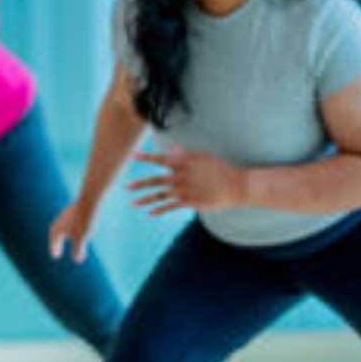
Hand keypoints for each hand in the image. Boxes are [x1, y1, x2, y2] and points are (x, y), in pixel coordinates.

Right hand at [48, 199, 98, 262]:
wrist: (89, 199)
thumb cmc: (83, 221)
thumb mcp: (80, 238)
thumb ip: (77, 250)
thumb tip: (77, 260)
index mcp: (57, 228)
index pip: (54, 241)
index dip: (54, 248)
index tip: (55, 256)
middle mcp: (60, 220)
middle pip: (55, 233)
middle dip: (56, 242)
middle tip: (56, 250)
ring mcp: (68, 213)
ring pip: (63, 225)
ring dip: (63, 234)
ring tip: (65, 239)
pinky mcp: (77, 208)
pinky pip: (71, 220)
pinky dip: (71, 227)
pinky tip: (76, 227)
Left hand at [126, 149, 246, 215]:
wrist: (234, 185)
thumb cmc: (219, 169)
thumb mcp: (202, 158)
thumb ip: (184, 154)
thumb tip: (173, 149)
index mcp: (183, 162)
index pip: (160, 159)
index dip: (146, 157)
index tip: (133, 156)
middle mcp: (180, 176)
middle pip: (155, 180)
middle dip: (139, 184)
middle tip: (126, 187)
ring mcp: (184, 189)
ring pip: (160, 195)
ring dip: (145, 199)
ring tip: (133, 203)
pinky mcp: (189, 202)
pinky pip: (170, 206)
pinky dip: (159, 210)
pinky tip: (150, 213)